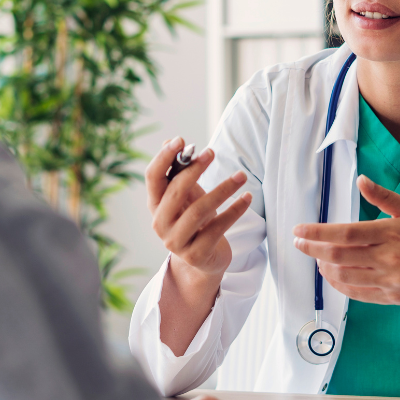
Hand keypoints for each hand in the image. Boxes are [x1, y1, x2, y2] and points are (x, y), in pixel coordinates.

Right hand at [146, 136, 251, 284]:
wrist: (204, 259)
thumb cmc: (195, 220)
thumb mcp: (187, 195)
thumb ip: (179, 171)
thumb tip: (170, 141)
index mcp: (155, 205)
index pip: (152, 178)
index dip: (163, 158)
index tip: (181, 140)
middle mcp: (160, 224)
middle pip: (175, 192)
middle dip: (194, 170)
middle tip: (211, 152)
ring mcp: (176, 242)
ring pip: (198, 211)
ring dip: (222, 189)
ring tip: (241, 176)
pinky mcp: (196, 254)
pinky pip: (218, 229)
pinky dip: (234, 211)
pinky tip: (247, 197)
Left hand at [292, 175, 399, 351]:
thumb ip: (383, 197)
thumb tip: (361, 181)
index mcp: (391, 233)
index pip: (346, 233)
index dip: (318, 232)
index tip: (299, 229)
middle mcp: (387, 258)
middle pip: (338, 255)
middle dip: (312, 248)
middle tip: (298, 242)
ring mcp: (388, 280)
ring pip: (343, 276)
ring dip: (322, 266)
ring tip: (315, 255)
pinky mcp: (389, 297)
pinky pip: (355, 293)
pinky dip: (336, 283)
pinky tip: (328, 273)